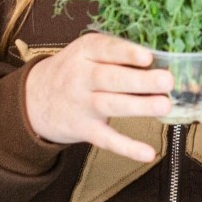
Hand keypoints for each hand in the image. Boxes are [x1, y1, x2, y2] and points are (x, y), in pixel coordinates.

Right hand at [24, 32, 173, 160]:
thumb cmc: (73, 71)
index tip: (147, 56)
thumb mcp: (86, 53)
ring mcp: (82, 104)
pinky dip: (127, 147)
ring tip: (164, 105)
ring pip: (111, 105)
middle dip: (140, 80)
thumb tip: (162, 60)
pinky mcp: (84, 129)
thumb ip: (117, 54)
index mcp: (84, 52)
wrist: (34, 98)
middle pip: (111, 78)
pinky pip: (106, 139)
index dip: (126, 53)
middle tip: (166, 81)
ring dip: (139, 106)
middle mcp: (81, 77)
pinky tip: (148, 152)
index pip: (105, 49)